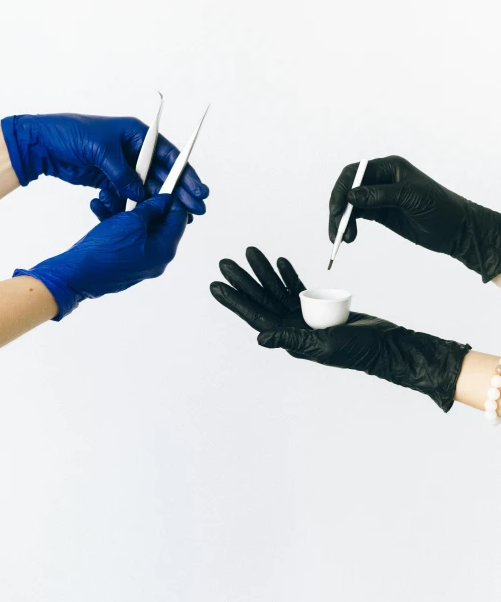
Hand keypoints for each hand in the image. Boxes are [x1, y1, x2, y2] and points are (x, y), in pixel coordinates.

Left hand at [0, 114, 208, 217]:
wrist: (43, 144)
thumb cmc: (71, 134)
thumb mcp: (101, 151)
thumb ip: (123, 174)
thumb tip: (140, 195)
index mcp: (138, 135)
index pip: (170, 155)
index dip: (186, 174)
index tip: (198, 190)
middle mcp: (134, 151)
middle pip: (163, 175)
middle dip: (179, 193)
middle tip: (195, 211)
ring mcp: (123, 167)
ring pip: (147, 189)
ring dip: (158, 203)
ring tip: (172, 219)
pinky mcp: (111, 181)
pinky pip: (128, 196)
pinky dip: (132, 206)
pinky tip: (137, 215)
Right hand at [14, 194, 186, 318]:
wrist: (75, 276)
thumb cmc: (104, 253)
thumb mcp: (131, 222)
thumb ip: (151, 209)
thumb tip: (165, 200)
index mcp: (164, 250)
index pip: (179, 220)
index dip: (172, 199)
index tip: (164, 184)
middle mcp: (154, 258)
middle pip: (157, 222)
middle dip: (142, 201)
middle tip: (132, 187)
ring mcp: (138, 260)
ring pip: (137, 227)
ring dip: (123, 208)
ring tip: (107, 196)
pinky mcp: (122, 259)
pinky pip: (124, 236)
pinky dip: (113, 221)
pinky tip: (100, 207)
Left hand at [210, 247, 468, 410]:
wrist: (385, 345)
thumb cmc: (357, 349)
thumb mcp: (324, 345)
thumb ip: (292, 339)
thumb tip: (260, 337)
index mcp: (289, 338)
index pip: (255, 315)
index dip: (235, 300)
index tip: (216, 285)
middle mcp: (292, 327)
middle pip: (261, 299)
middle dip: (243, 280)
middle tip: (225, 262)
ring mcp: (304, 316)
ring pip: (276, 289)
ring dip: (263, 272)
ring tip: (250, 252)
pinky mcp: (318, 307)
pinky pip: (296, 288)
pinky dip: (286, 274)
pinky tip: (278, 261)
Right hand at [329, 155, 500, 281]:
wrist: (456, 229)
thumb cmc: (440, 207)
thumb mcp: (409, 197)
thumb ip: (379, 195)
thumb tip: (351, 196)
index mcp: (389, 168)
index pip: (355, 172)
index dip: (342, 188)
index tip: (337, 208)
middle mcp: (381, 179)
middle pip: (349, 189)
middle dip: (340, 208)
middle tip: (337, 228)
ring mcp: (380, 197)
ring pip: (351, 204)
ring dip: (343, 220)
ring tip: (345, 238)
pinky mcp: (381, 213)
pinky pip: (358, 216)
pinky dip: (350, 225)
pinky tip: (349, 236)